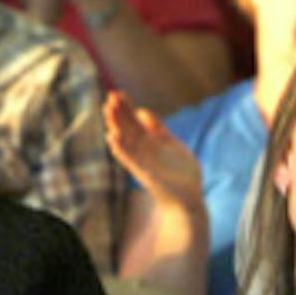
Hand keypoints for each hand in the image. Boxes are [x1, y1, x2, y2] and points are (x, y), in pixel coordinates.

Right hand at [105, 92, 204, 216]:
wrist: (187, 200)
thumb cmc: (182, 174)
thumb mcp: (173, 146)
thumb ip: (158, 130)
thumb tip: (143, 112)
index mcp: (153, 142)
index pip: (136, 121)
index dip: (128, 108)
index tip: (119, 94)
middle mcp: (146, 151)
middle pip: (129, 128)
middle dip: (120, 113)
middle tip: (109, 96)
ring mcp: (144, 162)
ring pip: (127, 141)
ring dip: (117, 127)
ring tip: (108, 111)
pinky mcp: (145, 175)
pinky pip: (130, 160)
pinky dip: (121, 150)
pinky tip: (112, 138)